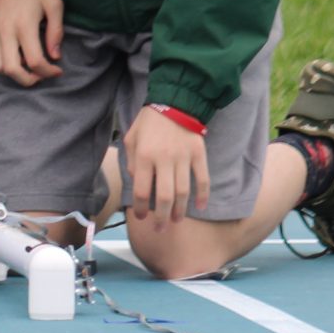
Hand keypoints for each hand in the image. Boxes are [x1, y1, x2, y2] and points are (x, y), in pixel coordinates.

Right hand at [0, 0, 64, 85]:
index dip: (48, 72)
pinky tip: (7, 58)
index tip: (57, 70)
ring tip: (24, 67)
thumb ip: (56, 31)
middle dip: (29, 80)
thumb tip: (55, 56)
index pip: (35, 61)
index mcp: (24, 26)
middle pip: (13, 70)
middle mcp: (4, 32)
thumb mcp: (54, 4)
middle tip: (40, 76)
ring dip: (12, 73)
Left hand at [122, 106, 209, 224]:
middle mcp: (164, 159)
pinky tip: (199, 208)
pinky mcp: (199, 155)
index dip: (140, 207)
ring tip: (175, 221)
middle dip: (160, 216)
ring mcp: (184, 158)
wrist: (175, 103)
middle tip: (159, 229)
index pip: (141, 190)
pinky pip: (203, 179)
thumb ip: (132, 162)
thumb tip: (136, 184)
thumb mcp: (131, 139)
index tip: (140, 217)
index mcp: (144, 156)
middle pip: (163, 196)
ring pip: (183, 191)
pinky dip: (203, 195)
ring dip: (179, 210)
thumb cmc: (148, 123)